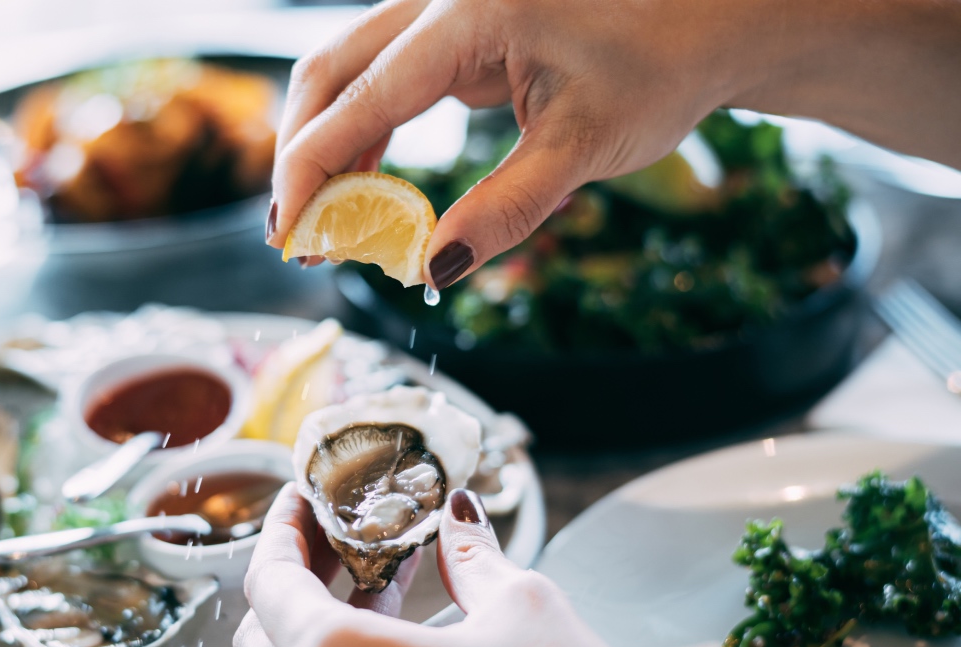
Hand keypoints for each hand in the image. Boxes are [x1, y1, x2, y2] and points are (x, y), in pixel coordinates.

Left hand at [233, 485, 638, 646]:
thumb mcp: (523, 611)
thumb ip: (472, 558)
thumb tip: (459, 519)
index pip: (269, 583)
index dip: (283, 531)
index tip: (301, 502)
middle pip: (265, 635)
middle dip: (294, 575)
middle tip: (335, 533)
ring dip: (322, 620)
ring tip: (376, 573)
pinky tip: (399, 633)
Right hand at [264, 0, 960, 285]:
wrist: (711, 20)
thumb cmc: (663, 68)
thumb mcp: (584, 149)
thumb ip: (504, 210)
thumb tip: (433, 269)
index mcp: (474, 11)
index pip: (364, 94)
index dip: (313, 167)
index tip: (287, 230)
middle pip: (333, 67)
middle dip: (301, 152)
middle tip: (293, 235)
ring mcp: (446, 9)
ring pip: (350, 68)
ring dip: (327, 144)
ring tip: (320, 224)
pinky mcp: (457, 29)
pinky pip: (386, 77)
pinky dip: (365, 132)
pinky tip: (362, 189)